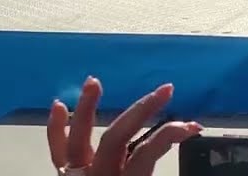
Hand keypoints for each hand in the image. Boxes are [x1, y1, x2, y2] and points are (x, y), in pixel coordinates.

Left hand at [47, 77, 201, 175]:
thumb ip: (155, 173)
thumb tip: (187, 145)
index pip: (148, 153)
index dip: (170, 135)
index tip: (192, 128)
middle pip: (115, 137)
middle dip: (141, 110)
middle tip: (166, 90)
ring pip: (78, 140)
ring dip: (86, 109)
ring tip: (93, 81)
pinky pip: (57, 153)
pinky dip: (55, 130)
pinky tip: (58, 106)